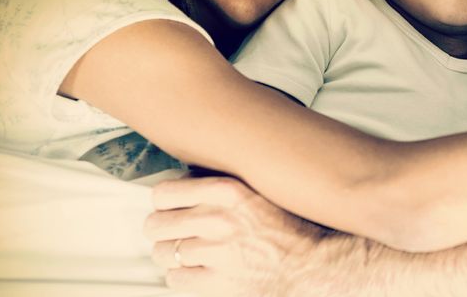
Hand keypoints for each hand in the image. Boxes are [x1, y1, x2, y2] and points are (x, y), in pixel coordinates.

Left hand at [143, 176, 324, 296]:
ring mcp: (216, 252)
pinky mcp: (217, 282)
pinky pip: (175, 279)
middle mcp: (218, 218)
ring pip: (163, 253)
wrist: (310, 263)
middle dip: (162, 231)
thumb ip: (219, 187)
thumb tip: (183, 185)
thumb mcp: (256, 192)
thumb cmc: (288, 230)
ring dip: (172, 256)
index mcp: (227, 191)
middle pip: (156, 225)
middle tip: (174, 234)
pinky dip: (181, 277)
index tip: (169, 209)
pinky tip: (196, 271)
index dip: (163, 204)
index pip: (163, 193)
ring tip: (189, 254)